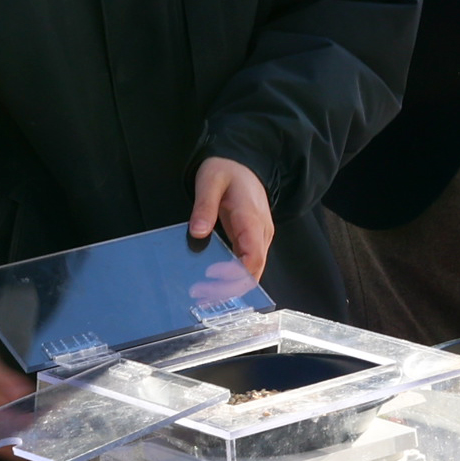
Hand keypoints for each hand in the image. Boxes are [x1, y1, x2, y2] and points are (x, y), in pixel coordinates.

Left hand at [190, 156, 275, 283]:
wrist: (242, 163)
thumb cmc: (227, 170)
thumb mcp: (210, 181)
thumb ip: (204, 206)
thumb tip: (198, 233)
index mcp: (252, 218)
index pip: (253, 257)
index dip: (235, 274)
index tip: (211, 277)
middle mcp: (261, 232)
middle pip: (254, 270)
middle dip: (231, 288)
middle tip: (203, 297)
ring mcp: (259, 237)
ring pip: (252, 271)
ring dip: (231, 286)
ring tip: (204, 294)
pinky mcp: (252, 240)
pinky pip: (247, 264)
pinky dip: (233, 277)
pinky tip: (214, 284)